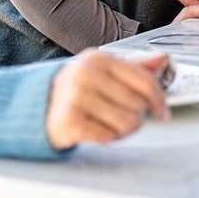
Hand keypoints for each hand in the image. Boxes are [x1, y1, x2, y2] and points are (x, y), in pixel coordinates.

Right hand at [45, 50, 167, 149]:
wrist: (36, 107)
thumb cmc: (74, 90)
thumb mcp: (102, 72)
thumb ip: (133, 67)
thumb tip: (162, 59)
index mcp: (99, 59)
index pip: (143, 80)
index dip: (158, 99)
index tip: (162, 112)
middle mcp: (86, 74)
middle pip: (138, 105)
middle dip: (137, 117)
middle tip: (124, 118)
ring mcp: (76, 97)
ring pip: (126, 123)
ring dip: (124, 131)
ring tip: (111, 125)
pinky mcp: (69, 121)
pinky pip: (108, 137)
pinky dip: (108, 138)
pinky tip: (98, 131)